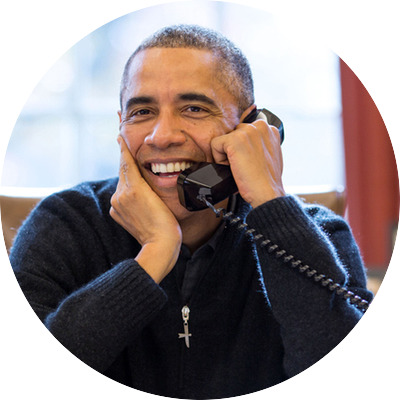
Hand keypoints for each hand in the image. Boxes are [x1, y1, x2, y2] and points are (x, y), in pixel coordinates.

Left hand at [110, 136, 181, 282]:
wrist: (160, 244)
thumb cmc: (167, 222)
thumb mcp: (158, 195)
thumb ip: (142, 178)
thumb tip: (131, 166)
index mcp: (132, 189)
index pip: (126, 163)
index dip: (123, 148)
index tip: (119, 136)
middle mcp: (120, 196)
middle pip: (124, 172)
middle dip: (126, 161)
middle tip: (127, 147)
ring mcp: (117, 205)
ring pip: (123, 184)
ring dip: (129, 178)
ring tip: (138, 175)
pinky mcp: (117, 214)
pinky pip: (121, 196)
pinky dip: (127, 190)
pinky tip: (136, 193)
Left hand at [211, 116, 284, 207]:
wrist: (267, 192)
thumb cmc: (268, 180)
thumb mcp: (270, 155)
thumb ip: (261, 144)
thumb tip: (250, 144)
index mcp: (269, 129)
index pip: (244, 132)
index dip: (243, 148)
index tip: (250, 161)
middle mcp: (260, 126)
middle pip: (233, 134)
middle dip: (234, 150)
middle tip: (244, 165)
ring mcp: (247, 131)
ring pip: (224, 139)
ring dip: (227, 155)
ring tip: (239, 167)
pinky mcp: (234, 139)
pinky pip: (215, 144)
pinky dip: (219, 159)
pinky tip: (232, 167)